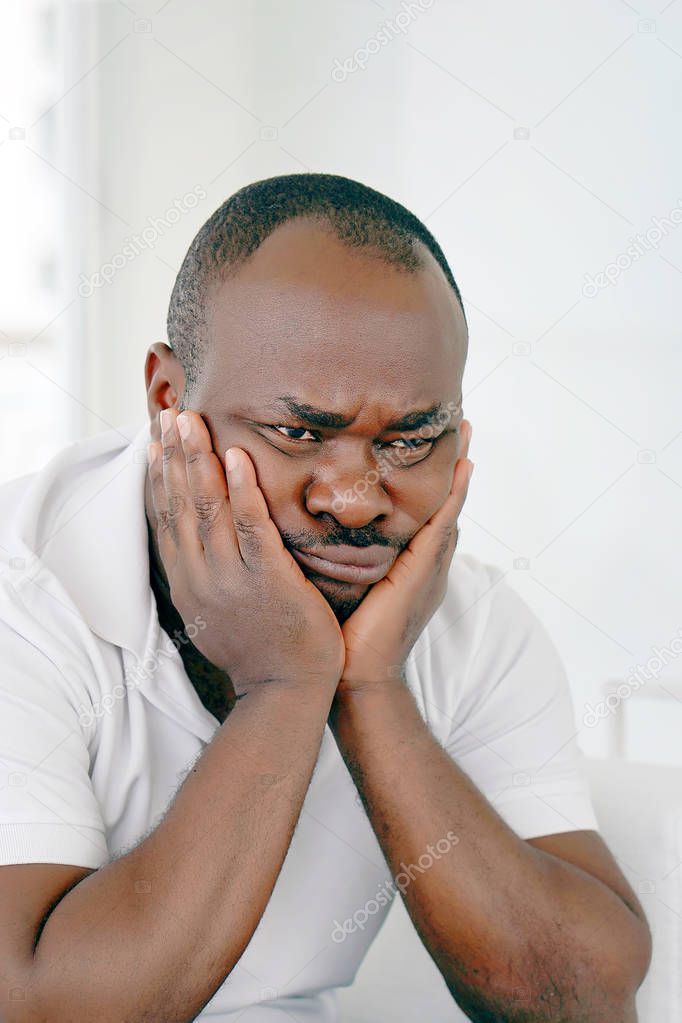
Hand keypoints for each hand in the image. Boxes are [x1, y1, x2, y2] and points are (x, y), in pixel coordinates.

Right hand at [147, 408, 345, 695]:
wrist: (284, 691)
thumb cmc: (256, 648)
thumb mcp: (213, 611)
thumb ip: (203, 572)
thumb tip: (196, 540)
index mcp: (187, 582)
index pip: (164, 518)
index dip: (158, 475)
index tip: (154, 439)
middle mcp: (200, 576)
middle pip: (179, 504)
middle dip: (173, 455)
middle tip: (169, 412)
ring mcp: (232, 578)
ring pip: (207, 509)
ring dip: (197, 461)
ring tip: (192, 421)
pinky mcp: (268, 579)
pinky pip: (252, 527)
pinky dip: (241, 490)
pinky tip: (236, 458)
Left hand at [336, 420, 473, 698]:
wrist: (354, 679)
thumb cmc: (342, 640)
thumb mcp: (343, 587)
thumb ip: (341, 558)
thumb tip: (316, 530)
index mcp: (407, 568)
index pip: (423, 515)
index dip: (431, 482)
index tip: (430, 446)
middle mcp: (424, 566)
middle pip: (443, 506)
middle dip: (453, 468)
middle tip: (461, 425)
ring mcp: (429, 571)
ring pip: (447, 510)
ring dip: (458, 473)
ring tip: (466, 435)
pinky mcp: (422, 575)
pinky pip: (441, 528)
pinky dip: (453, 498)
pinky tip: (461, 471)